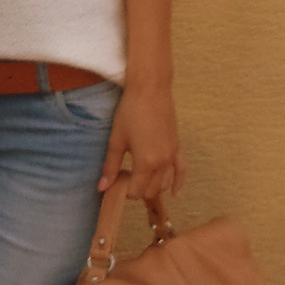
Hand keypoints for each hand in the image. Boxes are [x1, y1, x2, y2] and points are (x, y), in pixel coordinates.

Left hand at [97, 84, 184, 201]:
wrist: (151, 90)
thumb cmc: (130, 112)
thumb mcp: (117, 140)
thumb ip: (111, 166)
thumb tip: (102, 187)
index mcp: (146, 163)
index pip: (137, 191)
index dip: (125, 191)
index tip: (117, 182)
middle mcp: (162, 163)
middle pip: (151, 190)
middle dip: (138, 190)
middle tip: (126, 179)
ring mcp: (172, 156)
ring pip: (165, 184)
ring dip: (153, 187)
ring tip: (140, 179)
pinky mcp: (178, 147)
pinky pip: (182, 170)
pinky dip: (179, 183)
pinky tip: (176, 195)